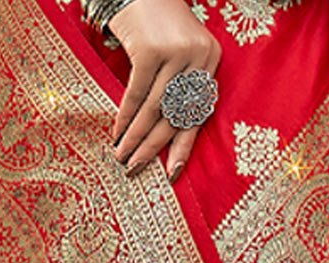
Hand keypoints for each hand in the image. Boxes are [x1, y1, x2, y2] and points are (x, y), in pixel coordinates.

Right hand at [108, 0, 221, 182]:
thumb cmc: (156, 24)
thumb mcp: (178, 52)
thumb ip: (179, 86)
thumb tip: (165, 136)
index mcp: (211, 59)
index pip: (198, 112)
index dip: (184, 145)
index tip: (173, 172)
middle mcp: (199, 56)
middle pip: (177, 113)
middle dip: (154, 146)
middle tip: (136, 168)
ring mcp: (176, 52)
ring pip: (157, 108)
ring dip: (137, 136)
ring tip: (123, 155)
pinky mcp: (152, 49)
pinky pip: (137, 93)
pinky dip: (126, 115)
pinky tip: (118, 132)